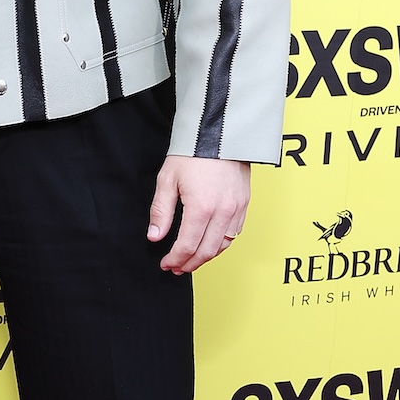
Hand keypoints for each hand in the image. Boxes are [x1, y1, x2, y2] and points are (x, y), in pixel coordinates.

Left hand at [147, 156, 250, 274]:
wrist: (220, 132)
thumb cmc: (193, 152)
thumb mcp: (168, 180)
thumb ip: (161, 212)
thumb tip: (155, 236)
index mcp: (201, 207)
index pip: (187, 246)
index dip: (175, 259)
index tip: (166, 264)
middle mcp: (222, 211)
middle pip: (207, 251)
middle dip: (190, 264)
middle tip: (177, 268)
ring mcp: (236, 208)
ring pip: (223, 245)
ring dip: (206, 257)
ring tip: (191, 260)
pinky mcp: (244, 203)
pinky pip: (234, 233)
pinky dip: (221, 243)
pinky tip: (209, 244)